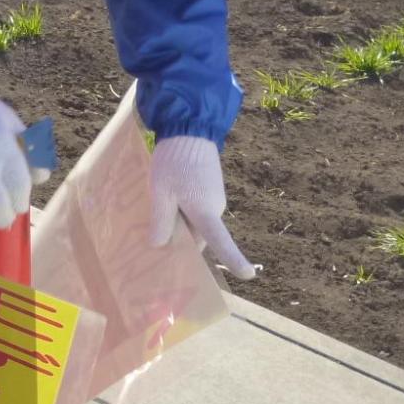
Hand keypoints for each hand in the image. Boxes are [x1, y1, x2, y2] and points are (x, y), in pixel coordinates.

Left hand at [148, 135, 256, 278]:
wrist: (189, 128)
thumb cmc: (175, 162)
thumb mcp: (161, 194)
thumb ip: (160, 222)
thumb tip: (160, 245)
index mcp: (206, 212)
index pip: (221, 243)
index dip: (235, 260)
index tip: (249, 275)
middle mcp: (215, 208)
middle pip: (198, 236)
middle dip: (181, 242)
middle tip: (154, 247)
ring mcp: (213, 197)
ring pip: (195, 222)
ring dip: (178, 224)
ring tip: (154, 219)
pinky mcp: (208, 187)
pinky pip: (195, 208)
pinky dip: (181, 211)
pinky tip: (164, 202)